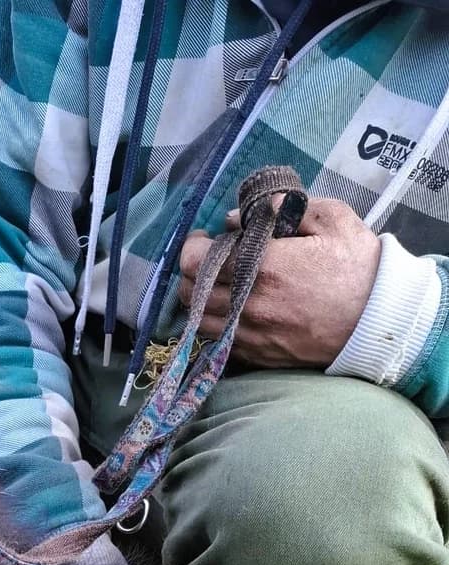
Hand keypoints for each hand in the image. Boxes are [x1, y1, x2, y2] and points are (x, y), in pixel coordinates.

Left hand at [178, 197, 380, 368]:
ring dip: (199, 298)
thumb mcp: (331, 219)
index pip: (196, 260)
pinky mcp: (256, 354)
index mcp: (264, 267)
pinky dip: (213, 322)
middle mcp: (248, 304)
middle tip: (209, 258)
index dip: (193, 245)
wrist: (377, 320)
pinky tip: (229, 307)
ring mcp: (250, 334)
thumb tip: (236, 216)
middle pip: (189, 291)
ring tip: (217, 283)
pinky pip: (215, 339)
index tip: (205, 237)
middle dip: (192, 270)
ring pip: (197, 318)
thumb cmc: (357, 266)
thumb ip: (283, 208)